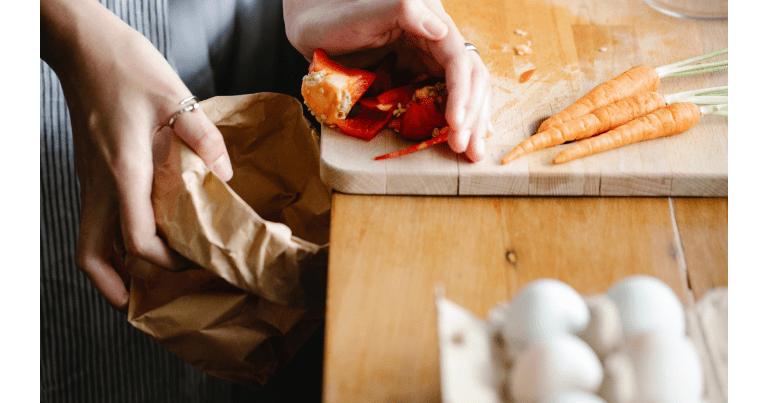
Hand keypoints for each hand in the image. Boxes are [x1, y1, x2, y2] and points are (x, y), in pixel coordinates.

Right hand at [41, 0, 232, 310]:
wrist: (85, 47)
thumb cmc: (126, 68)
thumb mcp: (175, 97)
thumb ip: (204, 139)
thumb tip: (225, 176)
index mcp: (123, 171)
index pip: (137, 240)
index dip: (165, 262)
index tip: (194, 262)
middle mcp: (100, 185)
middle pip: (93, 258)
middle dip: (119, 289)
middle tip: (150, 303)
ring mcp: (90, 181)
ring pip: (89, 243)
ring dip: (112, 270)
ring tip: (144, 283)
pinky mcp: (92, 172)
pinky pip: (95, 222)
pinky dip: (111, 242)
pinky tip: (140, 239)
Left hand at [284, 0, 491, 161]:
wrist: (313, 29)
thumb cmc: (334, 18)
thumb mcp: (365, 12)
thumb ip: (403, 10)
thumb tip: (441, 30)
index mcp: (429, 21)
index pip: (458, 59)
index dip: (462, 92)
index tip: (455, 123)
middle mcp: (435, 39)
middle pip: (469, 77)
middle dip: (472, 113)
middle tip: (466, 148)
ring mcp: (426, 58)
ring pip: (463, 89)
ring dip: (471, 121)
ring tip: (472, 151)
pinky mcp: (416, 75)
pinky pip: (444, 96)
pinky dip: (457, 116)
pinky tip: (465, 134)